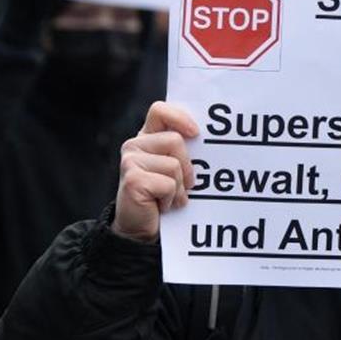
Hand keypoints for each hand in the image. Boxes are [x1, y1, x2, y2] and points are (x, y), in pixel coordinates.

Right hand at [112, 102, 199, 243]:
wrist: (141, 228)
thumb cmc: (163, 197)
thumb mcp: (175, 169)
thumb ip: (183, 150)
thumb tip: (210, 140)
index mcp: (147, 138)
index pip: (160, 110)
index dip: (180, 117)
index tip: (195, 134)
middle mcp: (134, 145)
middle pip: (175, 140)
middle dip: (187, 167)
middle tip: (184, 185)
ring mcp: (130, 161)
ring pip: (174, 165)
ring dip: (180, 187)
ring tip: (170, 198)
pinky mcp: (133, 180)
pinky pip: (168, 184)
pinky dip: (172, 199)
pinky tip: (161, 206)